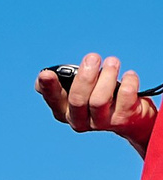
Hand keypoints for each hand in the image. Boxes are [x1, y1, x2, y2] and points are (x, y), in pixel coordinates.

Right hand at [38, 54, 156, 154]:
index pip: (52, 99)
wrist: (133, 119)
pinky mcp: (123, 119)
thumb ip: (67, 82)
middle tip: (93, 57)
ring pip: (99, 99)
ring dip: (107, 75)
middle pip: (77, 99)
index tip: (46, 74)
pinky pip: (124, 96)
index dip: (48, 87)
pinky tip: (129, 75)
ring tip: (112, 62)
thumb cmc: (103, 96)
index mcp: (64, 111)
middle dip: (85, 76)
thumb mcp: (83, 90)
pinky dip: (128, 81)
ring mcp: (101, 122)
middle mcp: (79, 120)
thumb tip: (47, 74)